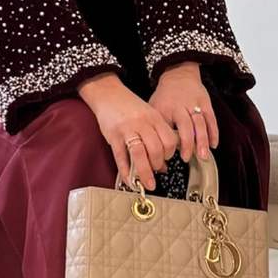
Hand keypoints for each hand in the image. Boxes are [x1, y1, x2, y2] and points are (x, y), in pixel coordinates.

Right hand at [76, 73, 178, 189]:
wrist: (108, 93)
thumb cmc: (129, 106)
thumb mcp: (148, 115)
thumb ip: (157, 136)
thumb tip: (163, 165)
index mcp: (154, 118)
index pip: (169, 140)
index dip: (169, 154)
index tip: (166, 160)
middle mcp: (143, 123)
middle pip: (156, 149)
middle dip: (158, 165)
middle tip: (155, 171)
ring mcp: (127, 129)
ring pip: (140, 154)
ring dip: (145, 172)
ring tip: (148, 184)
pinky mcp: (113, 136)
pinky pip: (121, 157)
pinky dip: (125, 171)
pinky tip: (129, 179)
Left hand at [148, 61, 218, 161]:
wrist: (178, 74)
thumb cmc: (164, 97)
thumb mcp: (153, 109)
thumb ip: (155, 128)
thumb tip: (153, 152)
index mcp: (166, 109)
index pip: (168, 128)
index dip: (169, 142)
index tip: (168, 155)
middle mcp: (181, 107)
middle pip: (186, 127)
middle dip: (187, 144)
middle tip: (186, 158)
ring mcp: (195, 104)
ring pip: (201, 124)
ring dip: (202, 141)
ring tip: (203, 156)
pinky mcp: (206, 103)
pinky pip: (211, 120)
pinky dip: (213, 133)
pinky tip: (213, 145)